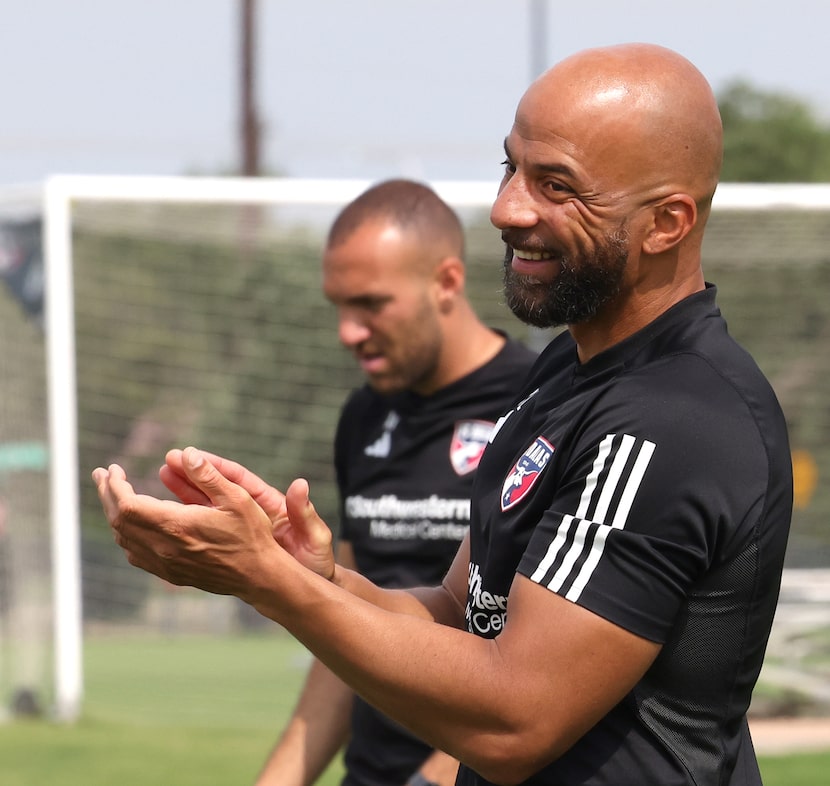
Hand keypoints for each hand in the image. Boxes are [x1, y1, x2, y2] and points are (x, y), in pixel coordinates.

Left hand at [93, 447, 279, 600]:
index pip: (128, 505)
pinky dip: (126, 534)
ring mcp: (164, 564)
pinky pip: (135, 553)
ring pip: (124, 538)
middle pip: (119, 521)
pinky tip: (132, 523)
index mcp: (176, 526)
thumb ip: (208, 475)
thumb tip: (186, 454)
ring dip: (115, 514)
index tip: (114, 469)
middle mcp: (164, 548)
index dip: (115, 486)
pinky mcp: (169, 573)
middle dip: (108, 495)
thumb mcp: (236, 498)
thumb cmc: (250, 534)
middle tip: (103, 475)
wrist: (257, 575)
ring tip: (113, 494)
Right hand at [160, 449, 334, 578]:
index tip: (192, 454)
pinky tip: (168, 514)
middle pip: (219, 489)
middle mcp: (252, 513)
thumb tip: (301, 484)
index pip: (240, 480)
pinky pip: (207, 529)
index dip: (217, 467)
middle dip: (194, 474)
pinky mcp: (232, 545)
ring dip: (186, 492)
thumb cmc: (315, 560)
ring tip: (164, 476)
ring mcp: (240, 529)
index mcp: (271, 504)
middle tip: (169, 462)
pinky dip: (189, 520)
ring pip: (208, 506)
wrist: (308, 587)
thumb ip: (304, 513)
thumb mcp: (314, 536)